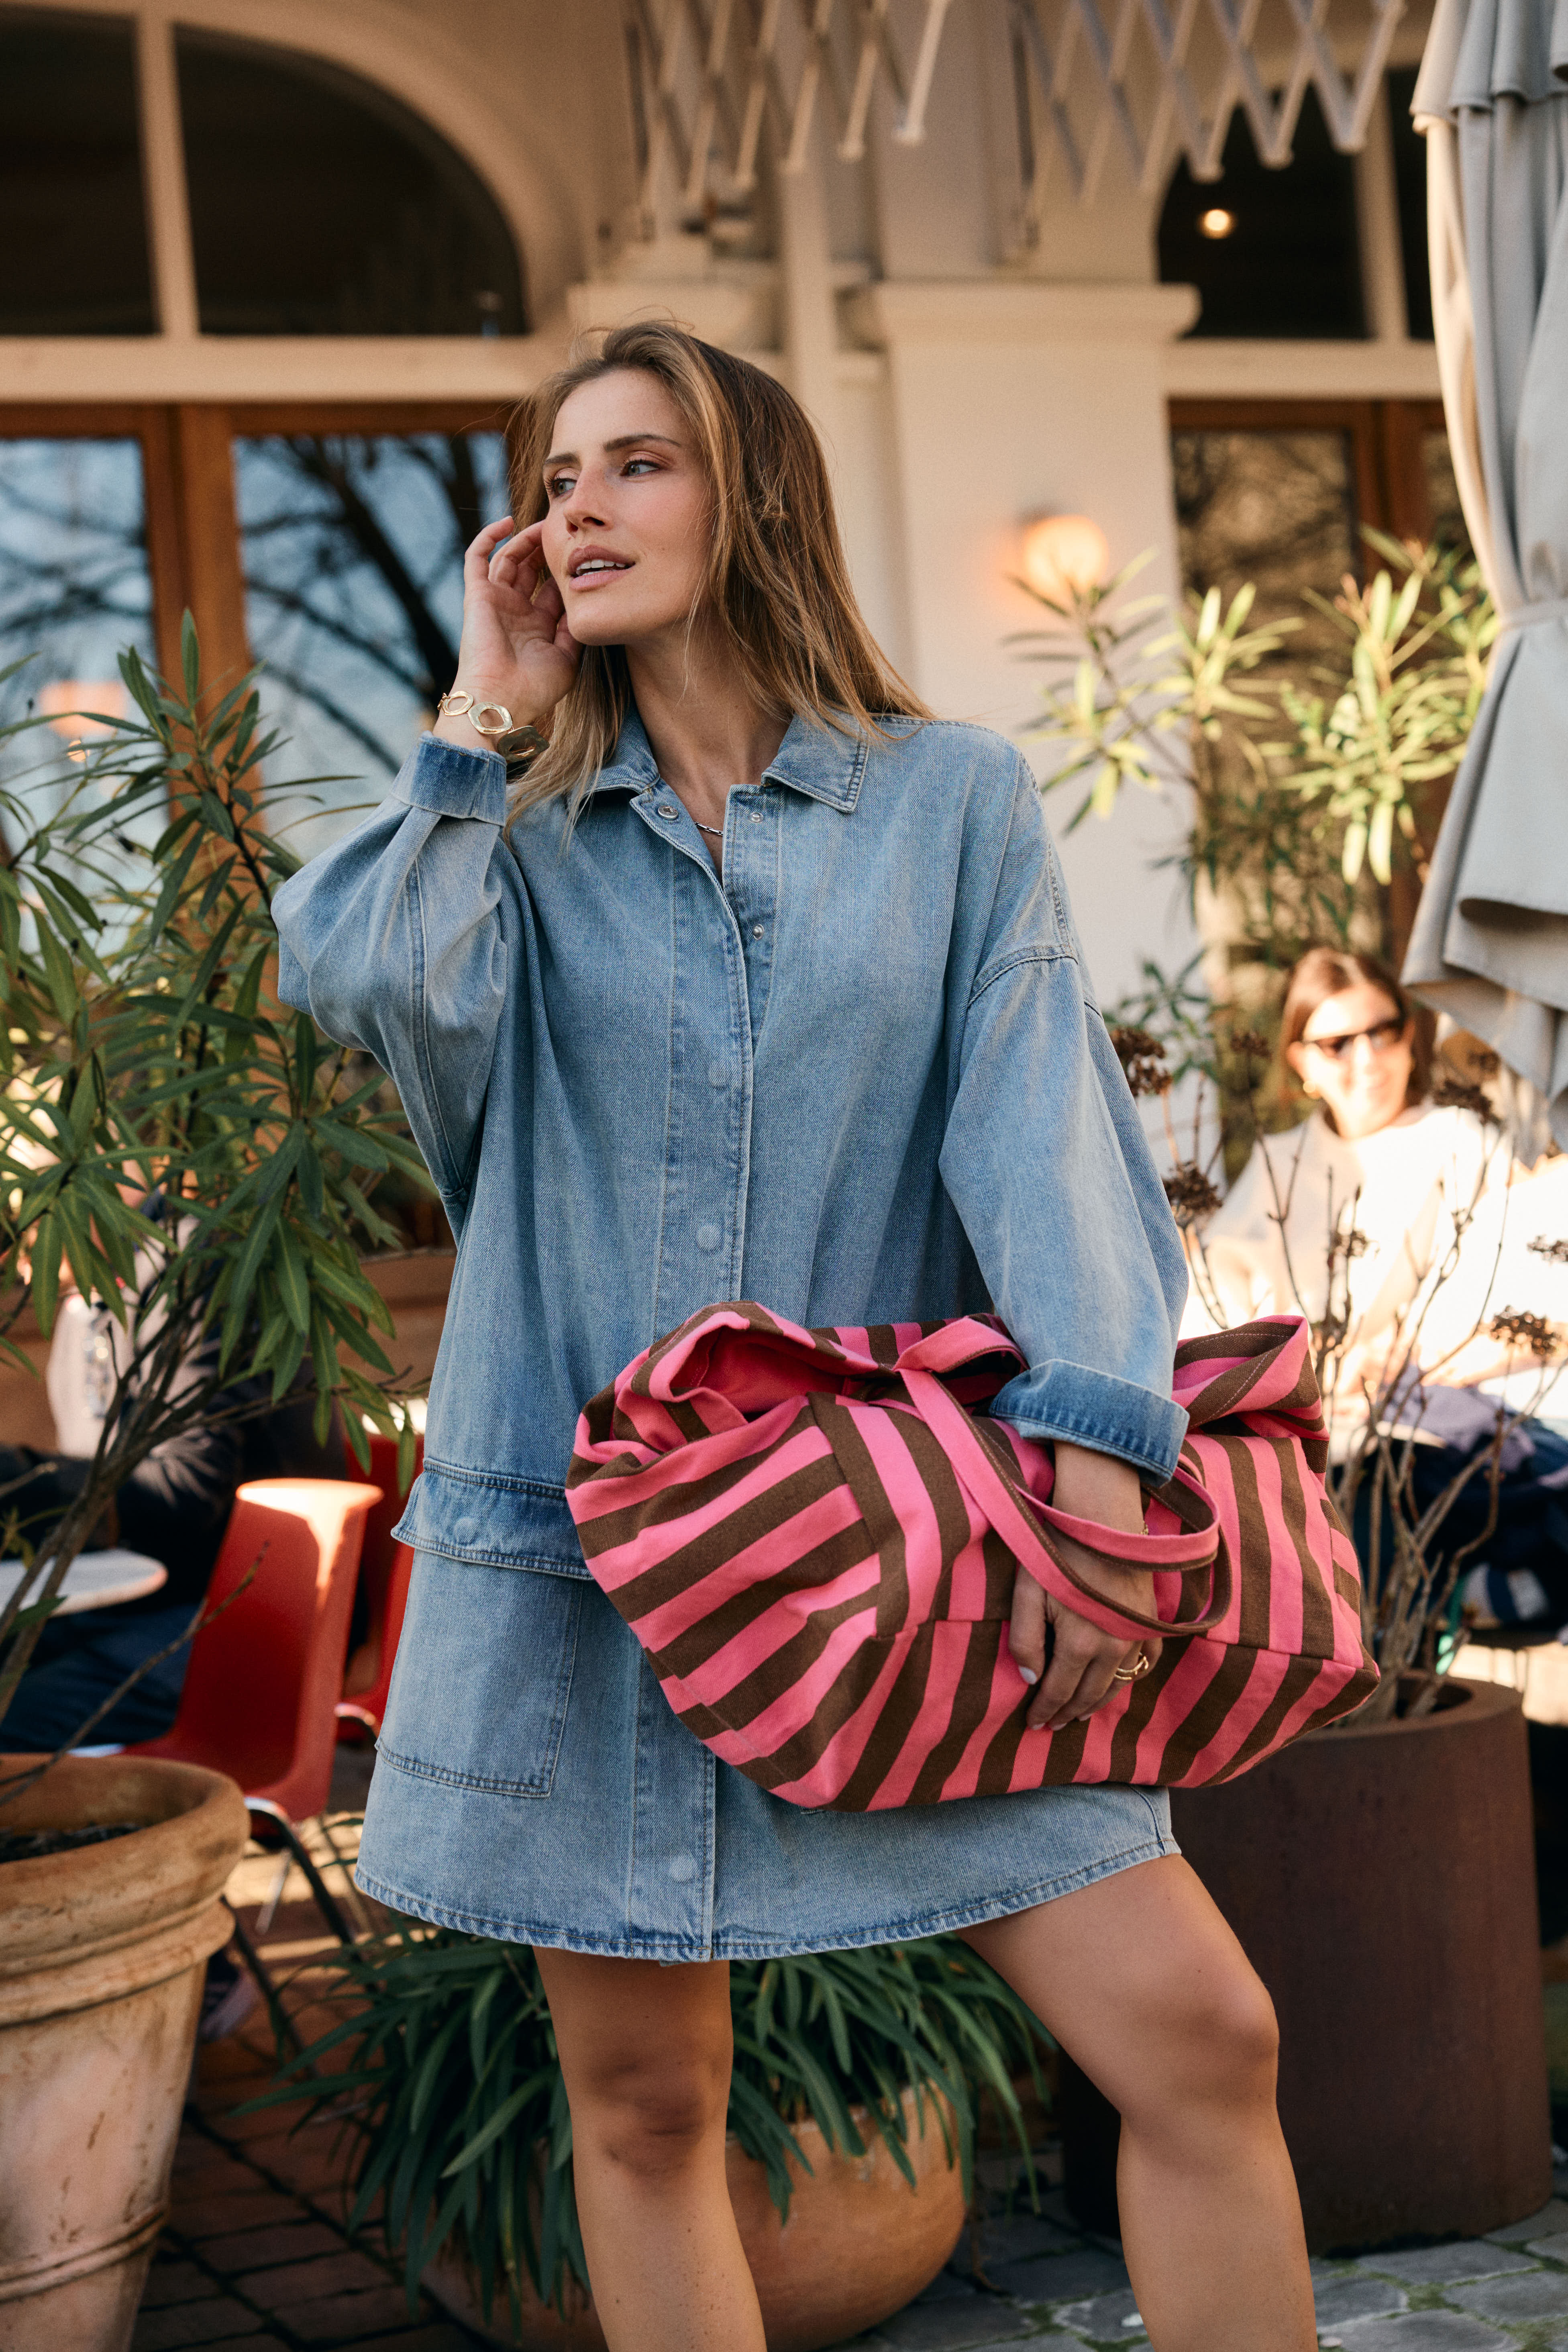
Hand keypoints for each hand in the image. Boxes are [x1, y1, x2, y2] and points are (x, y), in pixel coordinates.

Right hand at [433, 518, 579, 751]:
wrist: (500, 700)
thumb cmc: (534, 689)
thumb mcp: (567, 658)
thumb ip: (575, 629)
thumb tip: (584, 599)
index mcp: (537, 627)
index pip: (553, 590)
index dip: (566, 571)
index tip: (586, 554)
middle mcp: (516, 612)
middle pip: (531, 570)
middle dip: (546, 550)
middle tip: (564, 532)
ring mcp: (496, 602)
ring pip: (509, 559)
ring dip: (525, 540)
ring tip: (544, 524)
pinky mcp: (477, 595)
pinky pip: (477, 557)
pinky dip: (489, 537)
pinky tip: (508, 522)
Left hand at [1008, 1441, 1162, 1732]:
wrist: (1100, 1514)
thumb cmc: (1056, 1549)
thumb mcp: (1027, 1593)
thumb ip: (1025, 1640)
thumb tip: (1030, 1679)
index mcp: (1081, 1644)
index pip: (1058, 1691)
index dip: (1043, 1710)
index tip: (1031, 1724)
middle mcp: (1114, 1646)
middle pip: (1089, 1694)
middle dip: (1067, 1713)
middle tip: (1051, 1726)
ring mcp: (1136, 1633)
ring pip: (1117, 1683)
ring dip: (1097, 1702)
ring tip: (1079, 1714)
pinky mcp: (1149, 1619)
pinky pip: (1145, 1661)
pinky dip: (1131, 1676)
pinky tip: (1119, 1681)